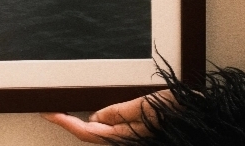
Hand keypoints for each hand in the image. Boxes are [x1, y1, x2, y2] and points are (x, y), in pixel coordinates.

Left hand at [41, 91, 170, 142]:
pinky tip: (90, 114)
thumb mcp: (144, 106)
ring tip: (64, 110)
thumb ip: (117, 112)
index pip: (85, 130)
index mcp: (123, 134)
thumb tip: (94, 117)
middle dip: (68, 123)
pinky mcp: (134, 130)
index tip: (47, 112)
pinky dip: (94, 122)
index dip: (64, 122)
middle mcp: (124, 138)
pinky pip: (108, 128)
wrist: (197, 117)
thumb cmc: (175, 111)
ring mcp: (129, 135)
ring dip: (79, 123)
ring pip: (97, 132)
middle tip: (50, 109)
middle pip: (88, 134)